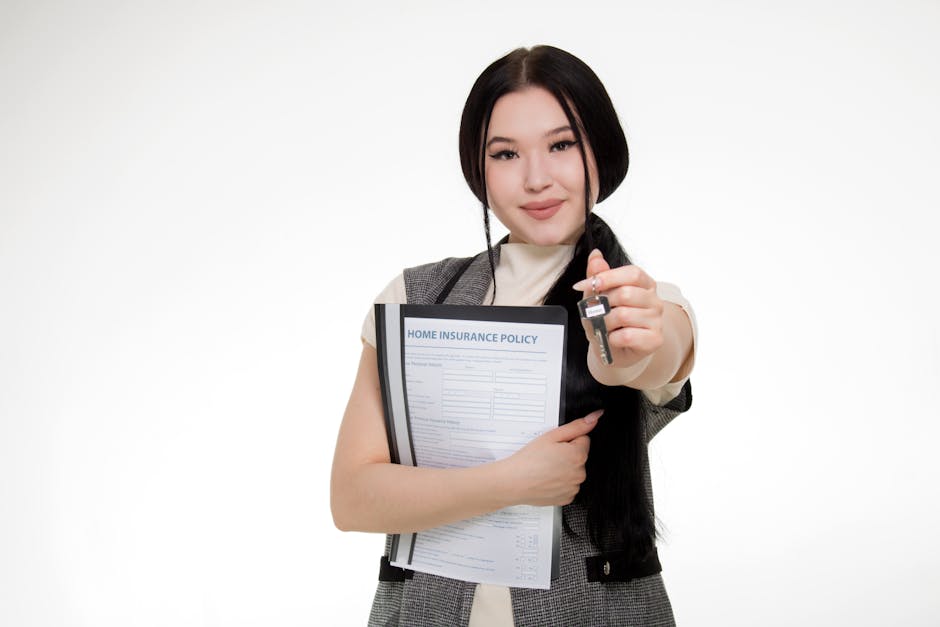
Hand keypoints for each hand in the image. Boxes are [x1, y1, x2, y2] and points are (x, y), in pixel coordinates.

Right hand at [501, 410, 601, 505]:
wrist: (513, 482)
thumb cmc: (529, 460)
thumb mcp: (552, 436)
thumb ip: (576, 426)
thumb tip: (595, 417)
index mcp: (578, 455)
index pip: (583, 440)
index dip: (568, 440)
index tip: (554, 446)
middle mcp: (579, 473)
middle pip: (579, 457)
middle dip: (567, 455)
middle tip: (548, 457)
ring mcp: (573, 487)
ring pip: (573, 472)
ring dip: (564, 469)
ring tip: (545, 469)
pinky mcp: (567, 498)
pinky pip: (568, 486)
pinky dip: (560, 483)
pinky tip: (546, 480)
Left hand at [573, 249, 664, 368]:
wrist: (612, 350)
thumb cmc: (607, 321)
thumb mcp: (596, 297)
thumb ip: (598, 276)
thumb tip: (595, 255)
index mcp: (644, 284)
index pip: (632, 273)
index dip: (607, 277)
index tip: (582, 285)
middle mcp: (654, 300)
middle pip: (626, 294)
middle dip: (603, 305)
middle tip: (596, 313)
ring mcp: (657, 320)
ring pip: (624, 315)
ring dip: (605, 323)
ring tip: (605, 327)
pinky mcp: (655, 339)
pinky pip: (627, 335)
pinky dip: (612, 338)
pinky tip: (614, 339)